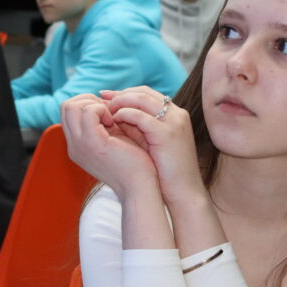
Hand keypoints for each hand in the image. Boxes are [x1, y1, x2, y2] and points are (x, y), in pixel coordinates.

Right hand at [60, 92, 158, 199]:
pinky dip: (102, 109)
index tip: (108, 112)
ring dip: (95, 104)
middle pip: (66, 107)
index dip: (87, 104)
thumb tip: (104, 102)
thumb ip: (105, 125)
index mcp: (77, 146)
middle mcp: (74, 146)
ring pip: (72, 106)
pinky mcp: (93, 143)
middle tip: (110, 112)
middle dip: (89, 100)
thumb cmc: (134, 165)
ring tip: (112, 118)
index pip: (68, 113)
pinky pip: (88, 112)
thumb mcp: (114, 140)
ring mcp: (80, 145)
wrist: (140, 186)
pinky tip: (115, 121)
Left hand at [100, 87, 208, 208]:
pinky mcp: (167, 134)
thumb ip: (135, 128)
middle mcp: (177, 114)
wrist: (185, 194)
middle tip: (101, 99)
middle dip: (120, 95)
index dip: (125, 94)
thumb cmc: (166, 174)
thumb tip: (112, 115)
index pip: (147, 94)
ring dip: (120, 102)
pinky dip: (125, 115)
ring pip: (142, 99)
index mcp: (175, 115)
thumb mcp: (150, 144)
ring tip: (104, 110)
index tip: (106, 97)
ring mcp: (174, 122)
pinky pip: (141, 116)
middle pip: (144, 92)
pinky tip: (113, 120)